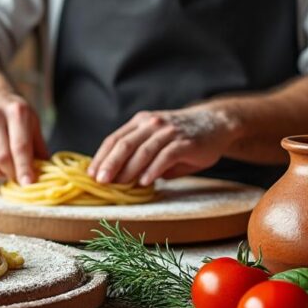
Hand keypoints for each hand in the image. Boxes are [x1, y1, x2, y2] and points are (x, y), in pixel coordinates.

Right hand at [0, 87, 47, 183]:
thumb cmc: (12, 112)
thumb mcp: (31, 121)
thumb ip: (38, 146)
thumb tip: (44, 172)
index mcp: (16, 111)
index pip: (20, 146)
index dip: (24, 168)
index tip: (28, 184)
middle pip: (2, 158)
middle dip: (11, 173)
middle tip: (16, 175)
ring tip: (3, 169)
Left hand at [88, 106, 242, 185]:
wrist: (216, 123)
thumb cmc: (181, 137)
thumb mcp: (156, 141)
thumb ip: (139, 156)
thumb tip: (119, 178)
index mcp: (140, 122)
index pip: (115, 139)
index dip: (101, 157)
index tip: (91, 174)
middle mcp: (152, 124)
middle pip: (125, 144)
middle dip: (110, 163)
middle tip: (100, 181)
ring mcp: (169, 132)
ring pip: (143, 151)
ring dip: (129, 169)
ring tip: (119, 185)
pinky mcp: (185, 142)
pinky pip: (165, 156)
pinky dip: (153, 169)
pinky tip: (145, 182)